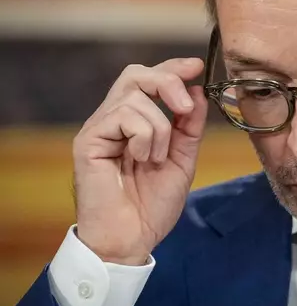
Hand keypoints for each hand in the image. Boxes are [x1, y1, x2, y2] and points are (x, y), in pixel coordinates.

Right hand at [73, 58, 207, 264]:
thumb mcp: (183, 160)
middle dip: (167, 82)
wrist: (132, 239)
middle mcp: (114, 120)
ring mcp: (99, 129)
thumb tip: (197, 92)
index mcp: (135, 123)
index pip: (149, 80)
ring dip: (160, 129)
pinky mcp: (88, 141)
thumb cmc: (152, 205)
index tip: (196, 66)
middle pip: (136, 74)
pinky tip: (142, 160)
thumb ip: (189, 127)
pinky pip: (123, 115)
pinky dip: (144, 137)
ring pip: (135, 97)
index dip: (172, 68)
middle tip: (184, 107)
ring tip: (156, 159)